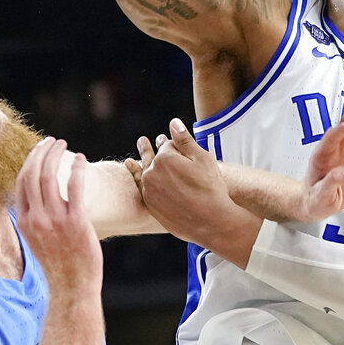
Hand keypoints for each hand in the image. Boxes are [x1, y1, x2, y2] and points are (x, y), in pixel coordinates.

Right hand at [16, 138, 102, 293]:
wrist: (72, 288)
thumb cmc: (59, 265)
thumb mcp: (37, 241)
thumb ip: (34, 220)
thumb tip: (35, 201)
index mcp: (24, 221)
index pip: (21, 182)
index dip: (29, 162)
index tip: (40, 150)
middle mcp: (36, 218)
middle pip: (32, 174)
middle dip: (41, 152)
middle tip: (52, 141)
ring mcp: (54, 220)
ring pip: (50, 176)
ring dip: (56, 155)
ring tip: (64, 144)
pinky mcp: (75, 221)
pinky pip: (74, 186)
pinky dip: (77, 168)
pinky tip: (81, 159)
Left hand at [129, 119, 260, 265]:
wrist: (211, 221)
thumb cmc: (210, 188)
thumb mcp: (202, 159)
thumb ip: (184, 140)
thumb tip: (173, 123)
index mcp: (165, 158)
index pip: (164, 145)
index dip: (169, 143)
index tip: (166, 140)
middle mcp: (152, 173)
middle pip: (152, 157)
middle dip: (149, 149)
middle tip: (142, 141)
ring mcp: (149, 190)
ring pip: (146, 174)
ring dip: (143, 165)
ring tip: (133, 160)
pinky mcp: (150, 206)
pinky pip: (144, 190)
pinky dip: (142, 183)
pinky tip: (140, 181)